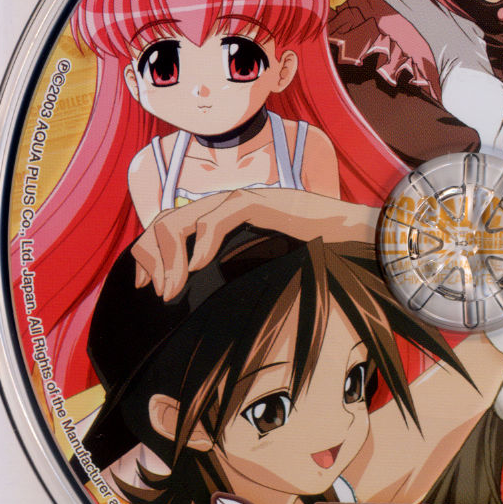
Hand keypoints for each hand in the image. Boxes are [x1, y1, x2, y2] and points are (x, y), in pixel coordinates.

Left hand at [132, 188, 378, 298]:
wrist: (358, 241)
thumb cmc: (319, 260)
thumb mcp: (264, 272)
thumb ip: (236, 277)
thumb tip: (204, 302)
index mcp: (227, 220)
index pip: (173, 226)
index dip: (150, 252)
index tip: (144, 286)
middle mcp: (230, 205)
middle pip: (167, 219)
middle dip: (150, 256)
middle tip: (154, 292)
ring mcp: (245, 200)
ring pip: (183, 217)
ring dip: (171, 256)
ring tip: (173, 289)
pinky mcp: (263, 203)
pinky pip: (218, 217)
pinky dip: (202, 242)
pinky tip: (201, 267)